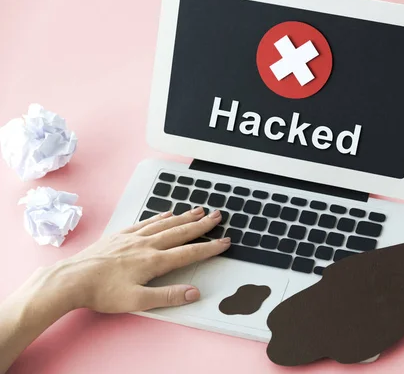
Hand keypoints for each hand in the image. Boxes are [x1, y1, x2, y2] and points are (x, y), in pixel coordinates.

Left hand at [31, 207, 230, 313]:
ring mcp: (133, 238)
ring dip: (184, 217)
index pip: (188, 252)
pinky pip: (145, 222)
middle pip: (180, 232)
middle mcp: (146, 245)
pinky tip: (166, 214)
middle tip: (217, 216)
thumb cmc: (102, 292)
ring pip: (165, 224)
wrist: (71, 279)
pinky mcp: (120, 236)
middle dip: (201, 225)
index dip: (209, 247)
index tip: (224, 242)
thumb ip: (168, 296)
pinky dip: (159, 217)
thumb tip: (193, 293)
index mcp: (153, 261)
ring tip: (198, 210)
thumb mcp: (137, 301)